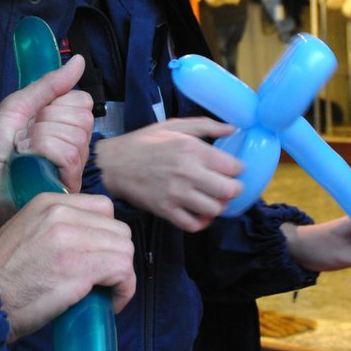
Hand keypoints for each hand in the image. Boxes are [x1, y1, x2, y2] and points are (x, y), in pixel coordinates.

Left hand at [0, 56, 91, 235]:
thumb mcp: (18, 106)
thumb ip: (50, 85)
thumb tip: (79, 61)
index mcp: (60, 124)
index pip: (83, 103)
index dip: (59, 105)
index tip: (35, 114)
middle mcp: (71, 145)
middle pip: (82, 120)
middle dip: (47, 122)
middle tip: (23, 135)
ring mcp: (70, 168)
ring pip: (76, 139)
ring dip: (41, 140)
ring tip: (21, 151)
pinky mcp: (66, 187)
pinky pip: (70, 160)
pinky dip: (45, 153)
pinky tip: (28, 163)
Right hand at [0, 192, 135, 340]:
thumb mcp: (25, 234)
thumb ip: (54, 229)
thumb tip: (88, 243)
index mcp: (48, 202)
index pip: (102, 209)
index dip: (106, 238)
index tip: (98, 260)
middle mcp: (61, 214)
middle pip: (119, 230)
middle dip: (117, 259)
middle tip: (103, 283)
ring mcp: (71, 239)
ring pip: (125, 250)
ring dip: (122, 276)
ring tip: (105, 296)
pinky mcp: (78, 267)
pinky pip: (123, 271)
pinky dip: (124, 290)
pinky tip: (109, 303)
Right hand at [93, 117, 243, 231]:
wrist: (113, 164)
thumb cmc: (145, 142)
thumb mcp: (174, 125)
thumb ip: (206, 125)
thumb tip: (233, 129)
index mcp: (192, 149)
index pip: (233, 167)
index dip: (237, 169)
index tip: (232, 169)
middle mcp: (187, 173)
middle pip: (229, 191)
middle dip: (234, 190)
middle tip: (228, 186)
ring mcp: (176, 194)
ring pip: (215, 210)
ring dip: (219, 206)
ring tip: (213, 199)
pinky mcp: (166, 211)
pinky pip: (194, 225)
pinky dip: (202, 222)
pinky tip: (200, 213)